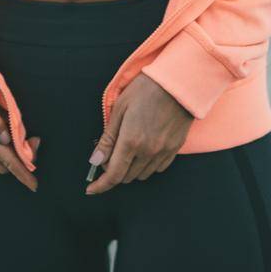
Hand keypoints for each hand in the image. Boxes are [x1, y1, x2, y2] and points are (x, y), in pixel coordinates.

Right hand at [0, 73, 39, 191]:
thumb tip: (5, 139)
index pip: (5, 158)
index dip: (21, 171)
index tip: (34, 185)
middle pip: (3, 161)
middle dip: (21, 161)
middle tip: (35, 142)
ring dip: (12, 156)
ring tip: (27, 143)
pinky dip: (2, 150)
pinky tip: (8, 142)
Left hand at [84, 72, 192, 194]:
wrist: (179, 82)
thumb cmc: (146, 89)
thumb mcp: (119, 108)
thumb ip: (108, 138)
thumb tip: (96, 161)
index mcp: (131, 141)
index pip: (113, 175)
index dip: (101, 185)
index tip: (91, 189)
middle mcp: (148, 151)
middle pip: (127, 177)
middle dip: (114, 171)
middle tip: (109, 154)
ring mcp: (163, 152)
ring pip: (142, 175)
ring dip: (130, 169)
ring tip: (127, 149)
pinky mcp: (175, 149)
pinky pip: (158, 168)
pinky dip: (147, 165)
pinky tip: (144, 150)